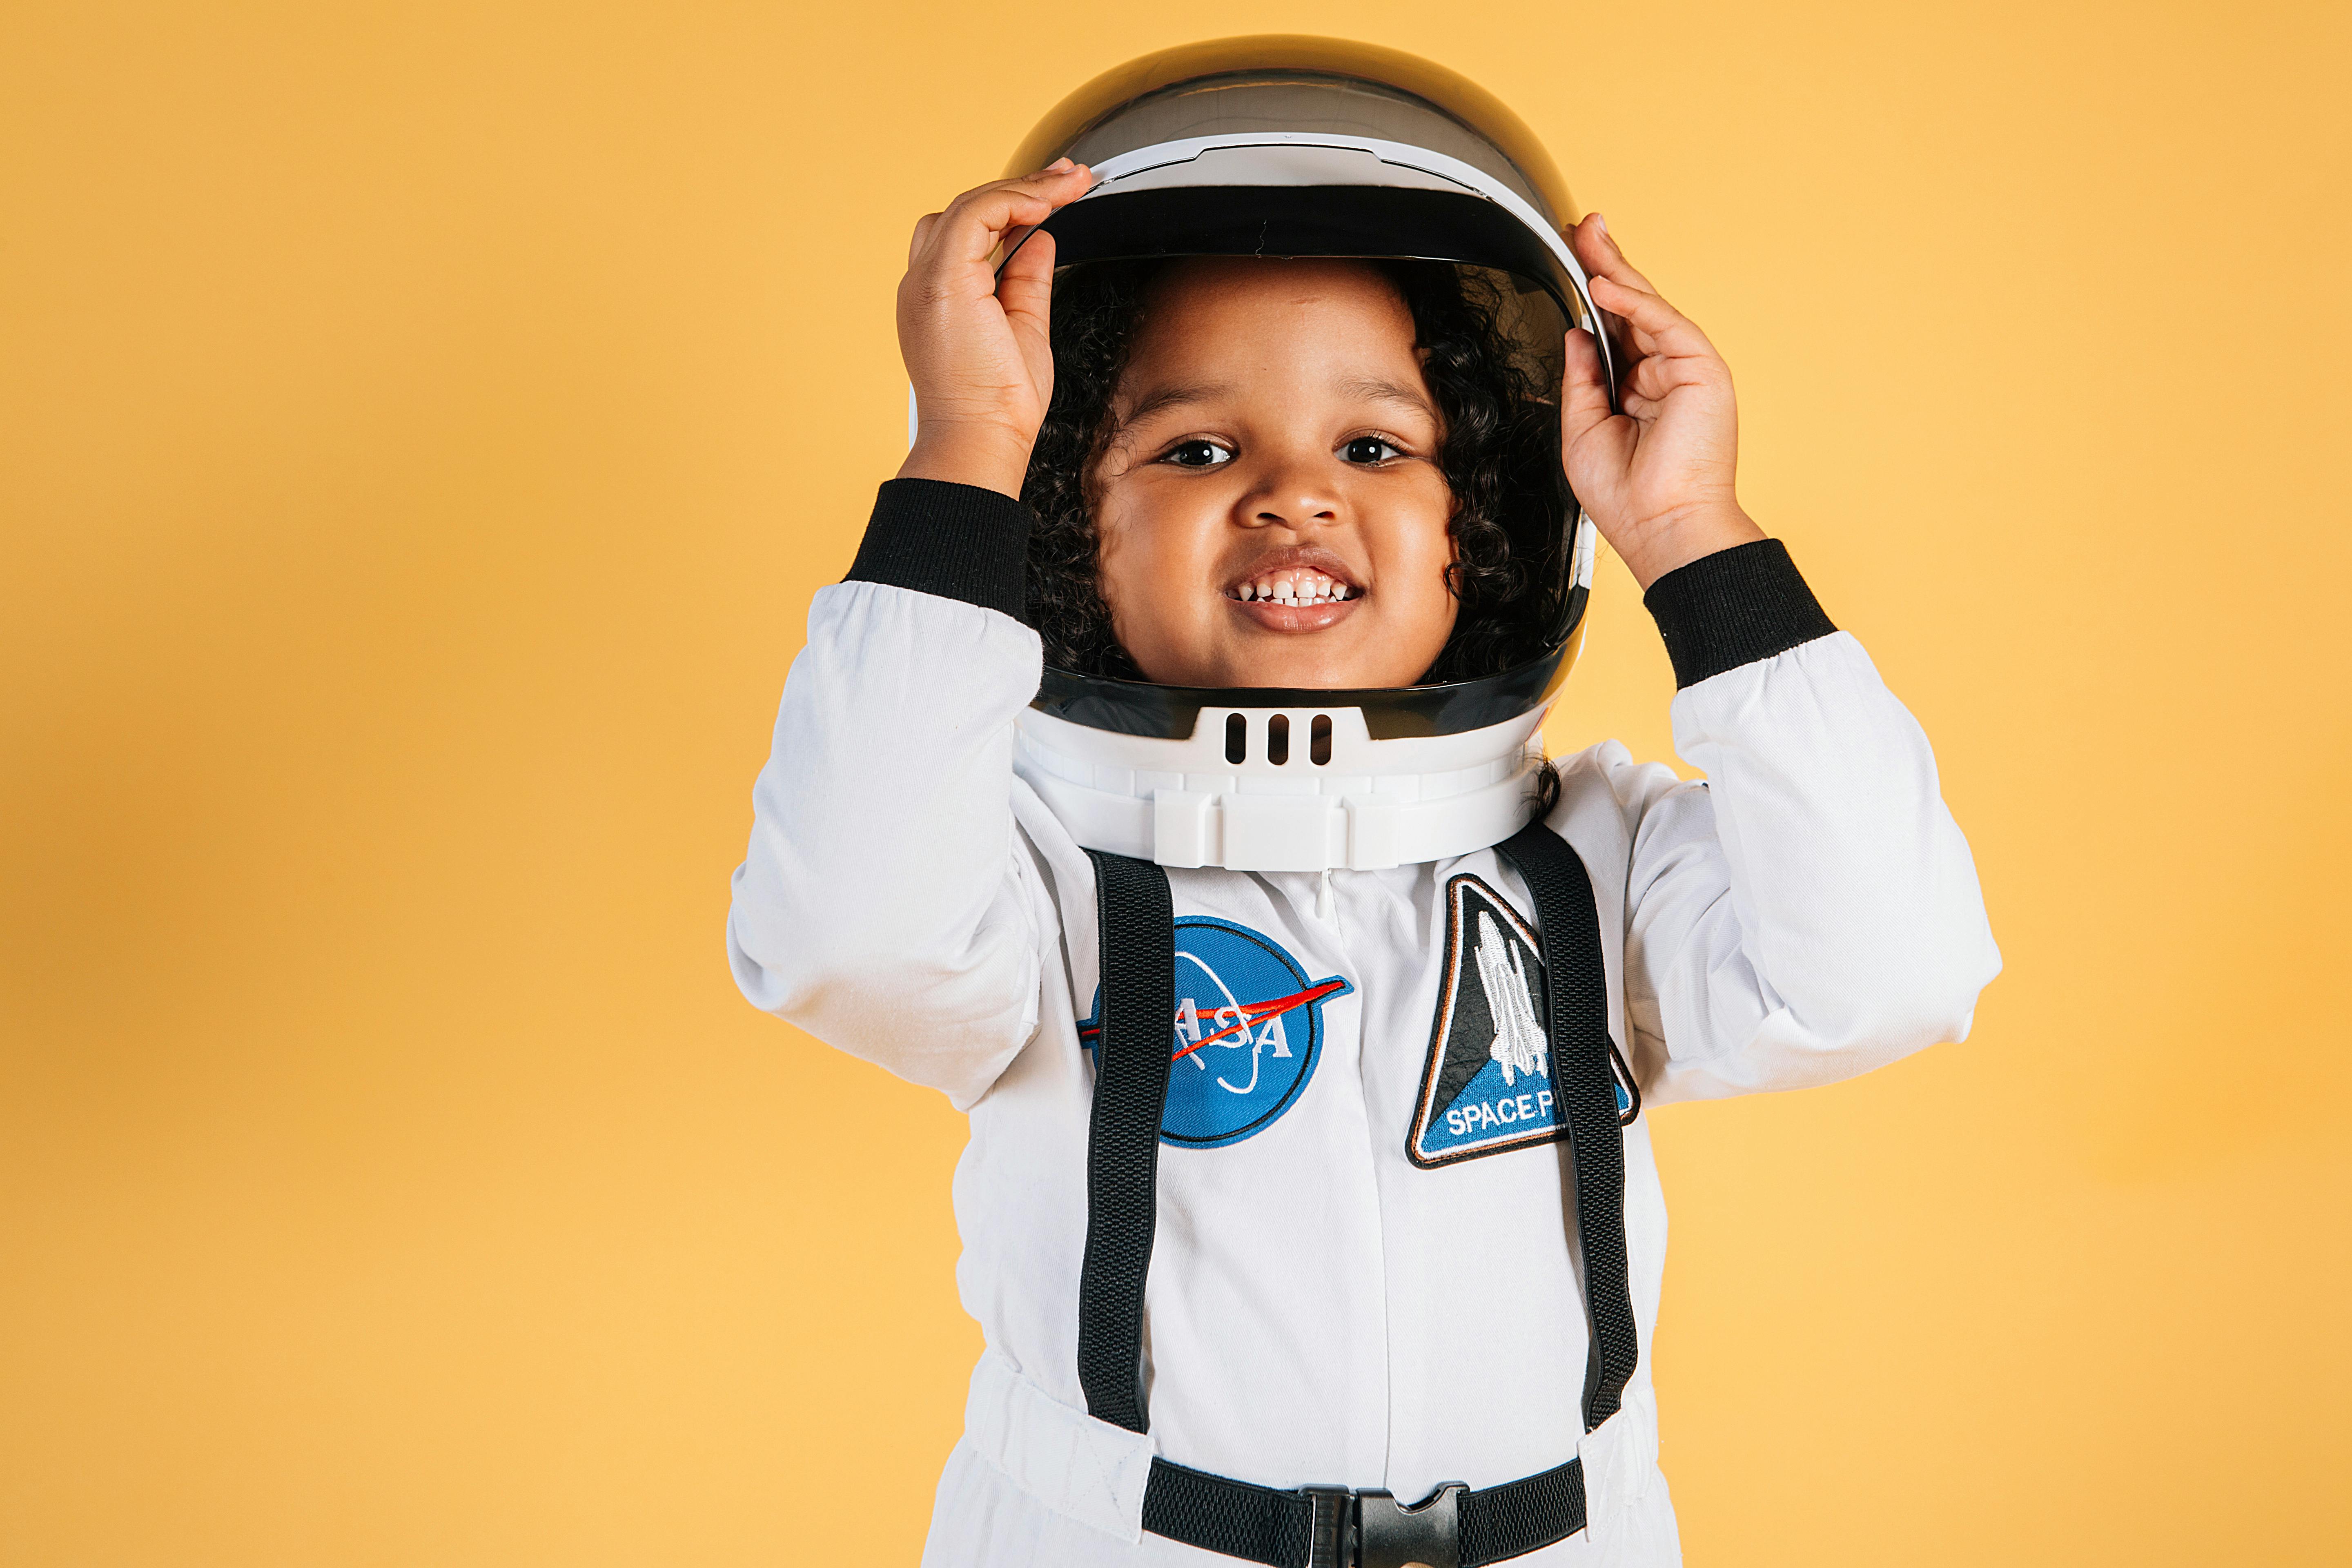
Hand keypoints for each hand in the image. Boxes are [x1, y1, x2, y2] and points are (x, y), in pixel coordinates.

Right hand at [894, 160, 1093, 498]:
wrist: (980, 441)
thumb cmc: (997, 406)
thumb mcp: (1024, 327)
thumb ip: (1026, 280)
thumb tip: (1038, 239)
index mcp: (938, 297)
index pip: (968, 232)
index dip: (1013, 207)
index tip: (1056, 195)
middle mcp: (923, 283)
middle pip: (966, 210)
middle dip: (1023, 188)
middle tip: (1072, 178)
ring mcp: (927, 280)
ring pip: (969, 206)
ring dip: (1024, 189)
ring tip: (1070, 183)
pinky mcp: (942, 281)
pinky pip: (974, 216)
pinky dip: (1012, 201)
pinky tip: (1046, 201)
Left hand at [1561, 214, 1764, 589]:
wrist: (1661, 527)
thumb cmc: (1628, 496)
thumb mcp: (1583, 429)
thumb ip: (1581, 379)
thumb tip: (1578, 336)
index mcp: (1637, 390)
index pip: (1614, 330)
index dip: (1594, 297)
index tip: (1575, 261)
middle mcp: (1663, 375)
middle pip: (1632, 308)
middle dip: (1605, 265)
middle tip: (1583, 227)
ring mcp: (1685, 369)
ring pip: (1647, 308)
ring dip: (1616, 270)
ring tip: (1589, 237)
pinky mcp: (1701, 369)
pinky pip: (1662, 323)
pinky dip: (1632, 302)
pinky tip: (1604, 285)